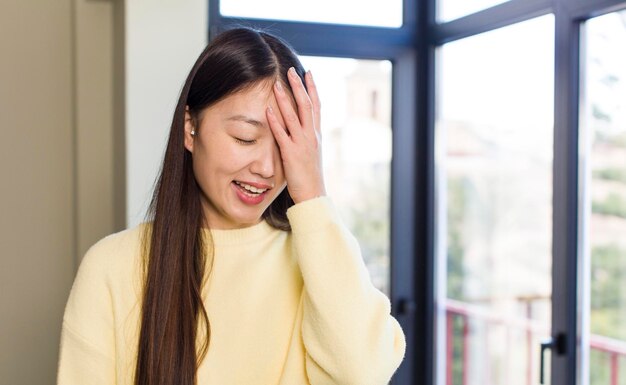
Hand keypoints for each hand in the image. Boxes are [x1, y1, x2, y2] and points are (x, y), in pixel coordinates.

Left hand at [267, 67, 325, 203]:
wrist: (313, 194)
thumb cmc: (310, 177)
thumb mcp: (311, 154)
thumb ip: (306, 139)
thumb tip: (301, 129)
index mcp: (316, 135)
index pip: (316, 106)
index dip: (312, 89)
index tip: (307, 73)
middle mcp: (312, 136)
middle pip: (307, 105)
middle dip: (299, 87)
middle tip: (292, 70)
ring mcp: (302, 144)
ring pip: (294, 116)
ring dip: (285, 99)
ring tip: (276, 84)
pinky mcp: (291, 153)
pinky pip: (282, 134)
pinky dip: (275, 121)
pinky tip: (268, 110)